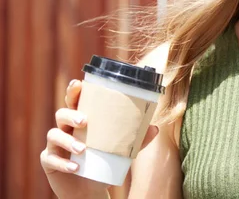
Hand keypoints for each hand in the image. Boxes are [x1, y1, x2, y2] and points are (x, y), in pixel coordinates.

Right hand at [40, 79, 158, 197]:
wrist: (90, 188)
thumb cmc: (103, 161)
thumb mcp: (121, 151)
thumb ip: (136, 140)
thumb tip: (155, 128)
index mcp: (81, 120)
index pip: (75, 101)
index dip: (74, 91)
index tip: (78, 84)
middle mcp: (65, 128)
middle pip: (61, 113)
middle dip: (70, 113)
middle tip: (84, 120)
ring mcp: (54, 145)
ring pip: (54, 135)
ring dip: (68, 141)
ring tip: (83, 149)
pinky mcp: (49, 162)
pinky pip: (50, 159)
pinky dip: (63, 163)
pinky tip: (75, 167)